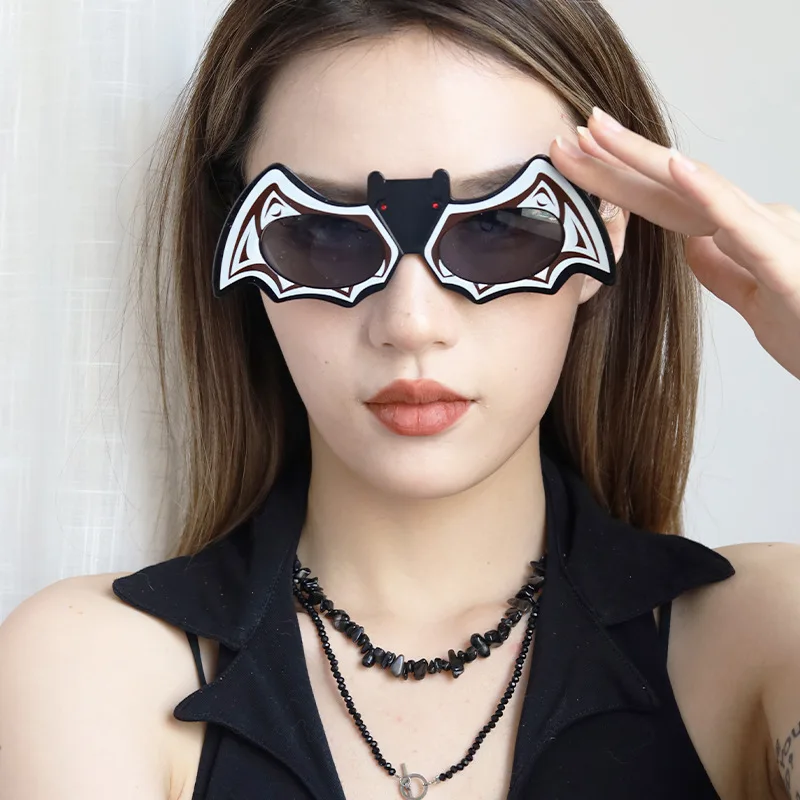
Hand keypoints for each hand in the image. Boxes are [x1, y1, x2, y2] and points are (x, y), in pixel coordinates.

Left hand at [549, 107, 799, 380]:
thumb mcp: (756, 301)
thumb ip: (724, 270)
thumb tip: (691, 244)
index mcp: (737, 236)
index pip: (665, 204)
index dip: (618, 184)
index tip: (576, 165)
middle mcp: (751, 223)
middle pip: (669, 189)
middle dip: (613, 161)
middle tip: (565, 136)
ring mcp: (770, 236)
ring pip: (697, 190)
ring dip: (644, 160)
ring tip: (598, 133)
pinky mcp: (785, 263)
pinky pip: (742, 223)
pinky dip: (708, 193)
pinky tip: (675, 167)